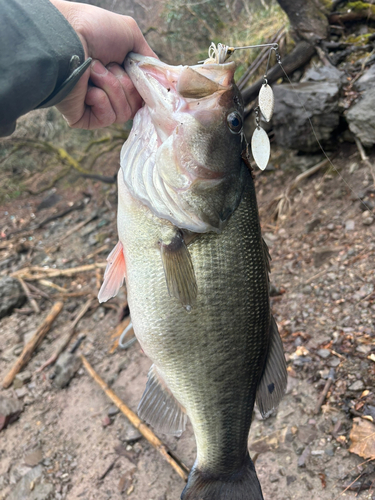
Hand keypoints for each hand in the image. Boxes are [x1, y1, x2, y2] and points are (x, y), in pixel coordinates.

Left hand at [50, 0, 156, 128]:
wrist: (64, 36)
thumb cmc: (93, 29)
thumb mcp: (130, 34)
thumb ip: (148, 57)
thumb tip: (163, 78)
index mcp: (119, 75)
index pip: (143, 94)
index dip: (145, 87)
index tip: (142, 76)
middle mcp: (109, 92)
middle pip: (136, 104)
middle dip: (125, 82)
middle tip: (107, 64)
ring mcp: (97, 107)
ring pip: (124, 112)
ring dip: (111, 86)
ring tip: (92, 70)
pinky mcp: (85, 119)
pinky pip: (108, 118)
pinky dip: (100, 99)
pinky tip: (87, 88)